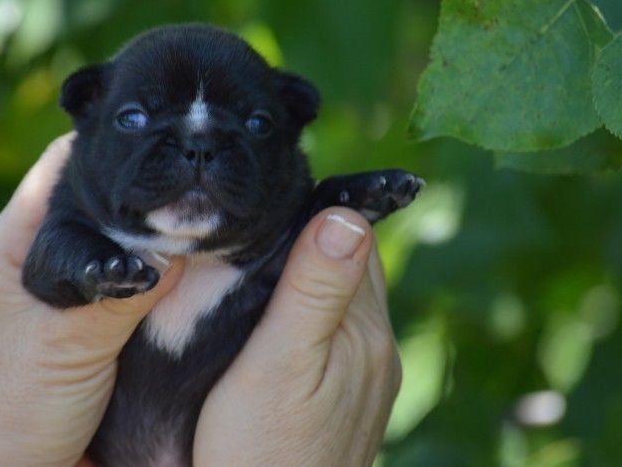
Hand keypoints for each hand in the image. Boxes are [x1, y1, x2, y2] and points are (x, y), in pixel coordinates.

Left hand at [0, 134, 184, 466]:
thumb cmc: (5, 414)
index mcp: (8, 248)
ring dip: (149, 240)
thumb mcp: (66, 346)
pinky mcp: (74, 327)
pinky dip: (150, 280)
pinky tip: (186, 279)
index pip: (62, 167)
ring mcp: (50, 295)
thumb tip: (182, 246)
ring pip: (109, 245)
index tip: (166, 145)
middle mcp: (28, 262)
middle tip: (198, 187)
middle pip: (91, 202)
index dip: (113, 149)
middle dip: (142, 196)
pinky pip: (118, 286)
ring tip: (204, 225)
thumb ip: (120, 292)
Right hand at [194, 208, 400, 465]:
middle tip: (258, 218)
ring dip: (312, 271)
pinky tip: (278, 316)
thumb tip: (346, 215)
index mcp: (363, 329)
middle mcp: (377, 346)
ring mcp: (367, 373)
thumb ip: (313, 291)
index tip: (270, 195)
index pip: (353, 239)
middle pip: (352, 263)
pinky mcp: (350, 394)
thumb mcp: (279, 364)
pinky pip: (336, 329)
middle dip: (314, 234)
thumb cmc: (260, 450)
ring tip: (263, 258)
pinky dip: (311, 307)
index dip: (314, 209)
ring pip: (342, 296)